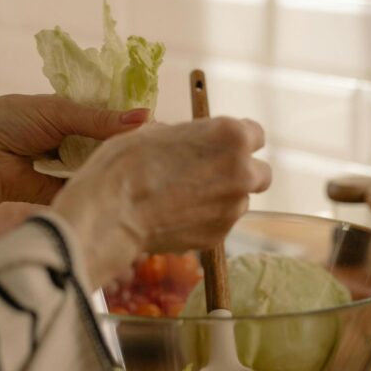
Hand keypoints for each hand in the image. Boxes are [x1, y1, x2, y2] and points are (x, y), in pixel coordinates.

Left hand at [0, 94, 148, 237]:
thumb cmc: (4, 124)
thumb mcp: (55, 112)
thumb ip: (98, 119)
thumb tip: (144, 116)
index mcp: (55, 112)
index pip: (97, 113)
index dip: (121, 117)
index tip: (152, 120)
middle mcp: (58, 139)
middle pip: (98, 140)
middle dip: (121, 141)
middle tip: (156, 142)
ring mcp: (56, 166)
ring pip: (92, 164)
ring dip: (111, 162)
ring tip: (145, 161)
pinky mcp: (54, 192)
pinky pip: (81, 186)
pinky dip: (96, 183)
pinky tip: (123, 180)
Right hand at [52, 118, 271, 286]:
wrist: (110, 215)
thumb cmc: (124, 165)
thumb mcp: (152, 133)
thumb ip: (182, 136)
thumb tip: (182, 141)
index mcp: (230, 136)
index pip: (256, 134)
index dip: (237, 140)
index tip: (222, 145)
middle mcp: (241, 172)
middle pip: (260, 173)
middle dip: (241, 173)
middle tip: (211, 174)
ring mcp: (232, 208)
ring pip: (238, 201)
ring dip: (220, 199)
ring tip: (182, 199)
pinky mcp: (218, 237)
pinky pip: (218, 225)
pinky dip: (203, 221)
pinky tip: (173, 217)